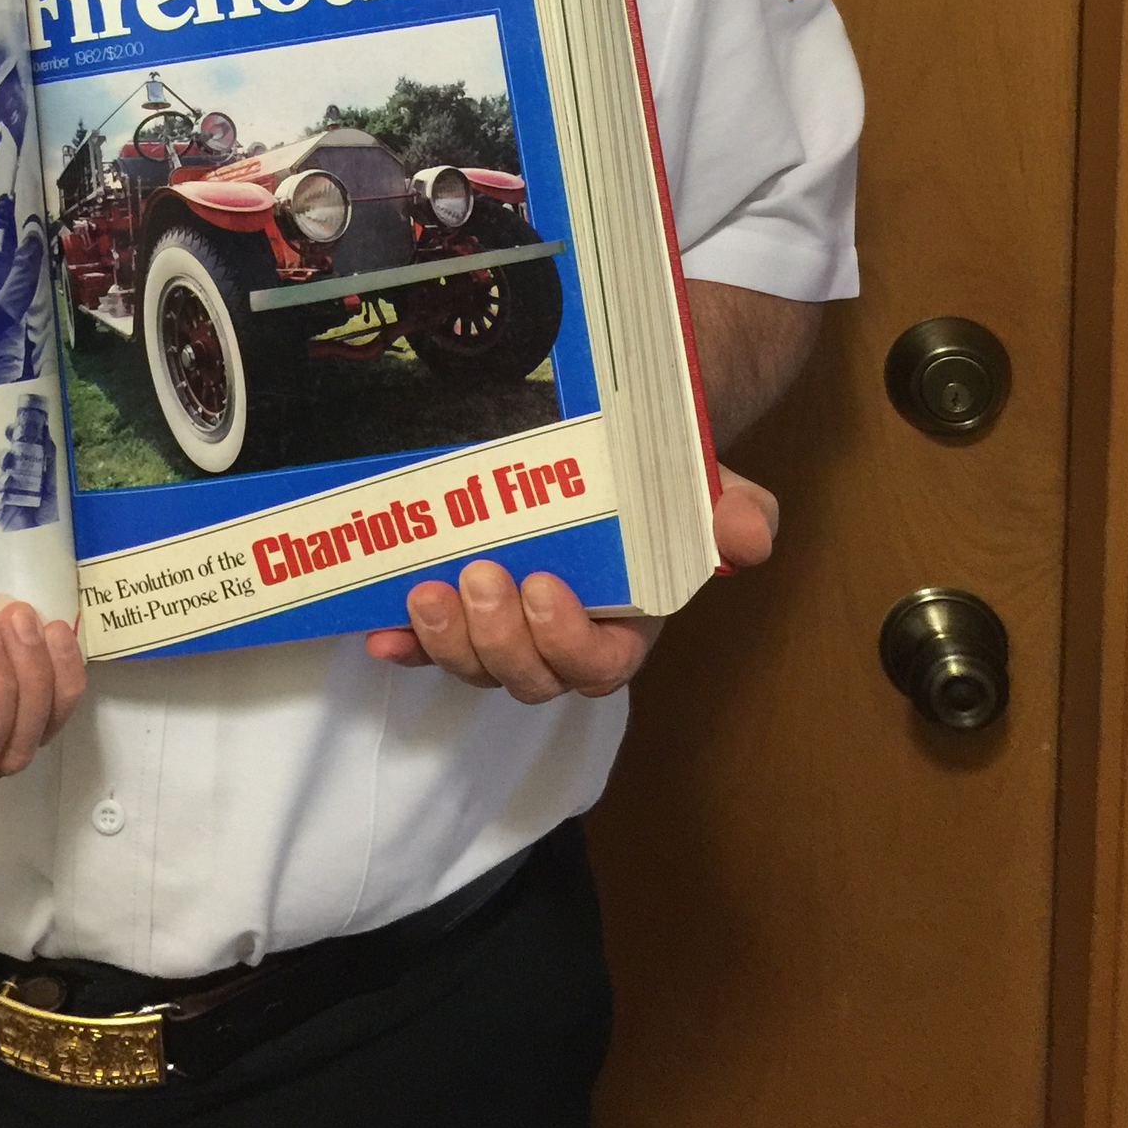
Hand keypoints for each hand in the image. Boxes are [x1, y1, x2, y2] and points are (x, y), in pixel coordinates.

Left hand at [362, 464, 780, 696]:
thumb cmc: (658, 483)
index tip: (545, 588)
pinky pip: (428, 645)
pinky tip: (379, 631)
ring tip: (426, 590)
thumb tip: (749, 533)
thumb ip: (735, 514)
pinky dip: (404, 643)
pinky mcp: (459, 614)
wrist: (608, 450)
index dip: (568, 641)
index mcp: (624, 628)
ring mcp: (505, 630)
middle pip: (529, 676)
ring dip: (447, 640)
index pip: (599, 665)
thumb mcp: (707, 489)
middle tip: (480, 577)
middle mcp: (561, 642)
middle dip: (500, 639)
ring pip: (476, 665)